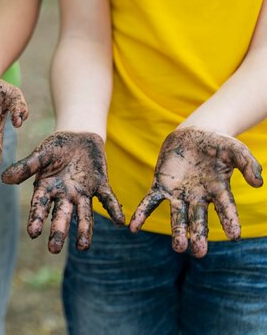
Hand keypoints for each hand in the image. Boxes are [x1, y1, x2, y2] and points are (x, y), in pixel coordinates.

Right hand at [2, 132, 123, 252]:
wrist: (78, 136)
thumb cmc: (55, 147)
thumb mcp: (40, 154)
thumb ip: (26, 167)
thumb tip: (4, 179)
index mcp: (47, 188)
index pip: (40, 206)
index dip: (36, 218)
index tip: (33, 233)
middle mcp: (64, 195)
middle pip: (61, 215)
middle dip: (58, 231)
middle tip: (53, 249)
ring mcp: (83, 192)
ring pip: (84, 214)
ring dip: (84, 230)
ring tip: (83, 247)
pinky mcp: (100, 185)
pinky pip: (108, 199)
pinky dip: (114, 209)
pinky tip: (120, 221)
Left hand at [129, 128, 262, 257]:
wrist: (193, 134)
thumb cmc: (217, 144)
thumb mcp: (235, 150)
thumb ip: (248, 164)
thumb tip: (259, 183)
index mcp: (218, 190)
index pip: (226, 208)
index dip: (230, 220)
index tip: (234, 235)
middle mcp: (198, 197)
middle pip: (199, 219)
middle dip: (198, 235)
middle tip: (198, 253)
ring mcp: (179, 194)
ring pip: (177, 216)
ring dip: (177, 232)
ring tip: (178, 248)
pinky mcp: (161, 186)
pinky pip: (150, 202)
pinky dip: (142, 214)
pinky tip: (133, 228)